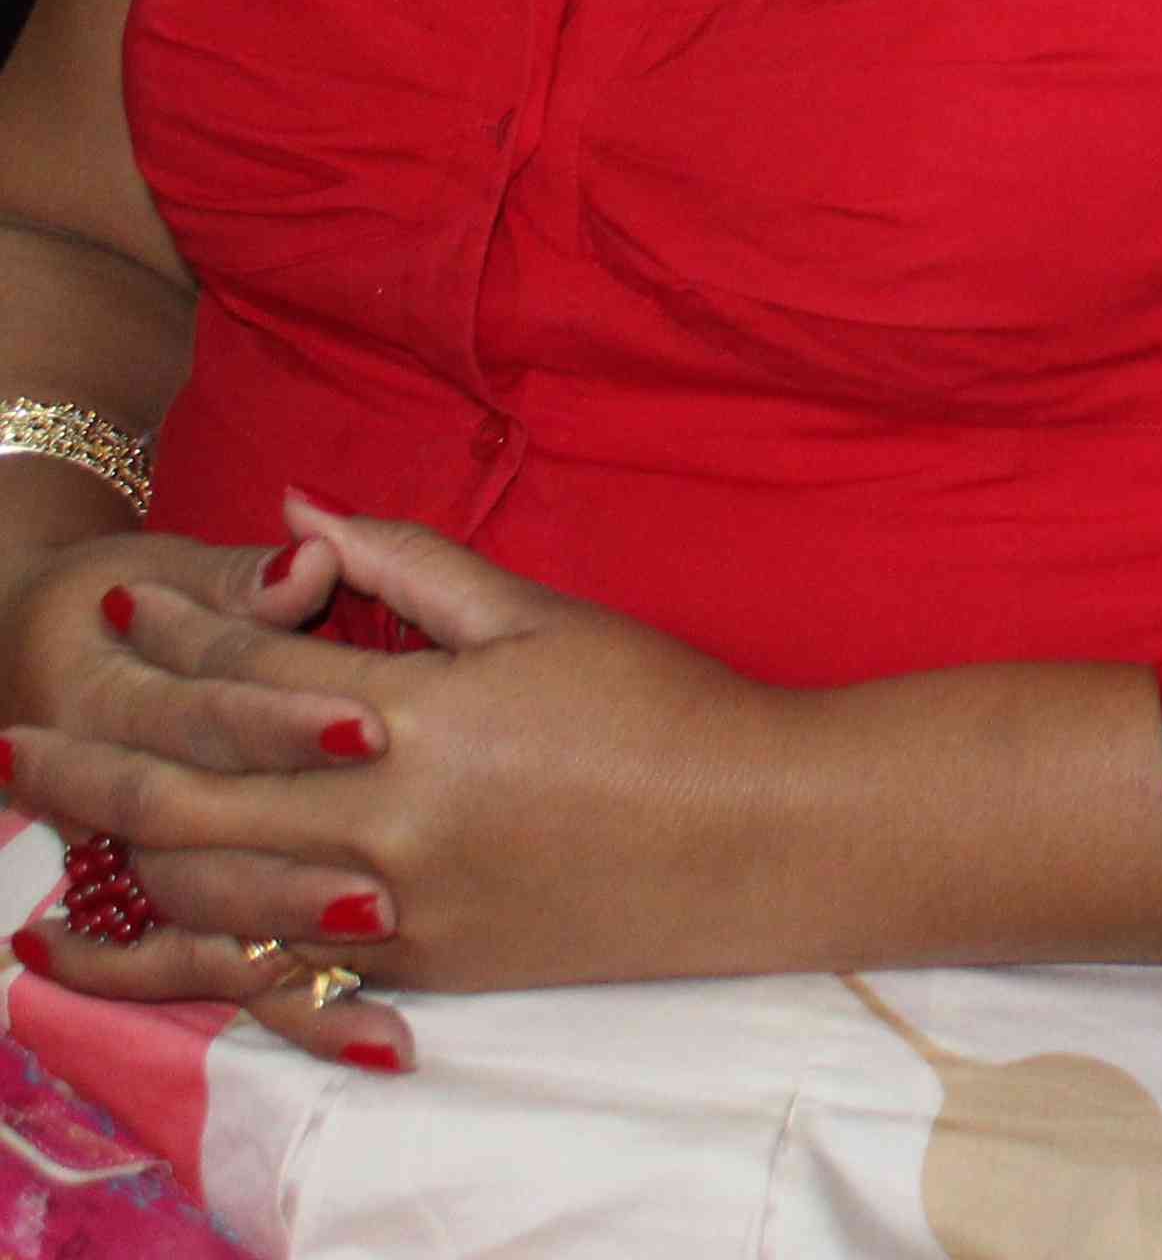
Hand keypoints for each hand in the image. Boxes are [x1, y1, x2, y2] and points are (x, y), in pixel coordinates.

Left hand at [10, 495, 807, 1045]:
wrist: (761, 835)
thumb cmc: (664, 705)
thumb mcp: (539, 614)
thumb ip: (404, 565)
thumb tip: (295, 514)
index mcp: (417, 718)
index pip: (252, 666)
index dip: (177, 629)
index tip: (121, 606)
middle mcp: (385, 823)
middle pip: (186, 794)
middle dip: (83, 763)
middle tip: (10, 742)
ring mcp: (396, 910)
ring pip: (208, 894)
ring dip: (119, 859)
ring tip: (60, 832)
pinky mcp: (418, 968)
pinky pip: (269, 971)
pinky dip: (189, 957)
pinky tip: (136, 942)